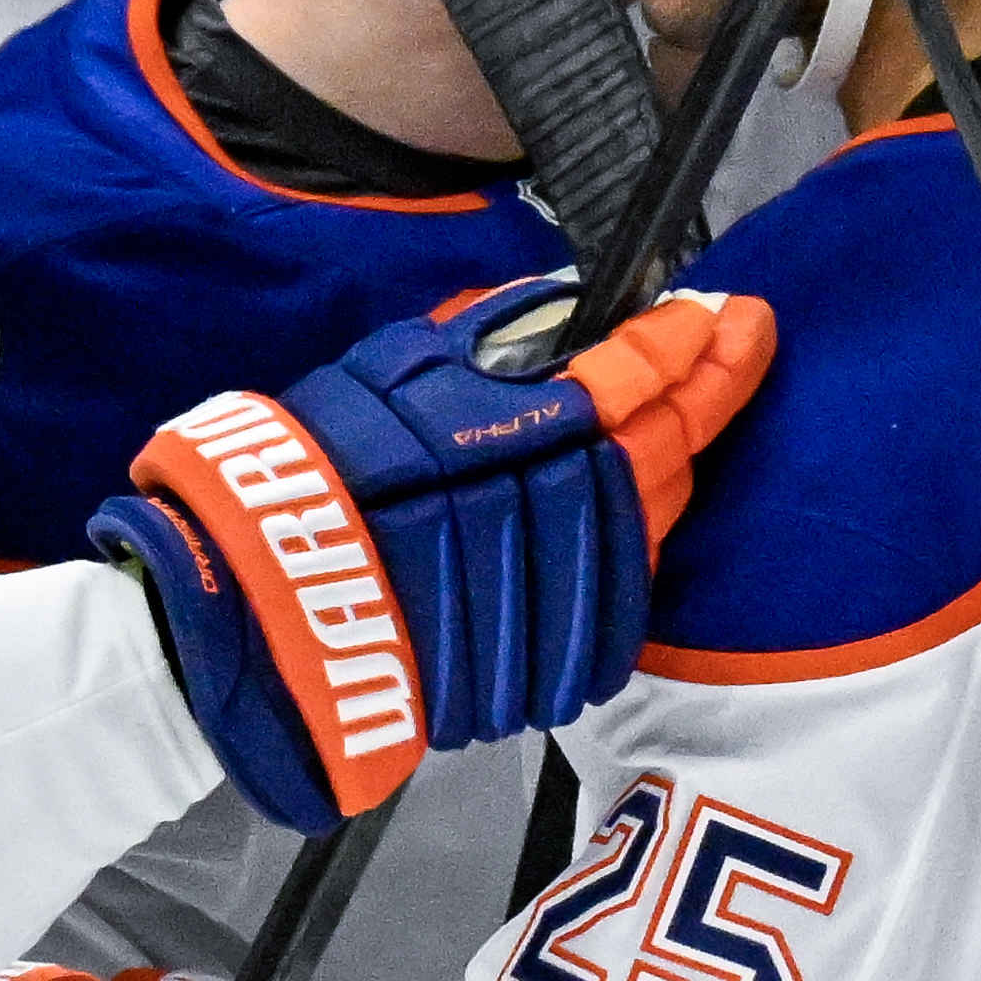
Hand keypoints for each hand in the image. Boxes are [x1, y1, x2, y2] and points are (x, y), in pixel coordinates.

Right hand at [93, 279, 769, 828]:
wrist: (252, 612)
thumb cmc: (307, 475)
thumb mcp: (386, 370)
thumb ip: (483, 335)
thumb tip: (565, 308)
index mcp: (502, 430)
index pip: (632, 380)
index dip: (691, 346)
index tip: (728, 315)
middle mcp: (537, 515)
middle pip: (656, 453)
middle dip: (701, 398)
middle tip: (726, 353)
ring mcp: (546, 601)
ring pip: (644, 528)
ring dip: (668, 472)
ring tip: (672, 430)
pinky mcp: (539, 672)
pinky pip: (616, 608)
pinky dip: (630, 553)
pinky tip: (628, 514)